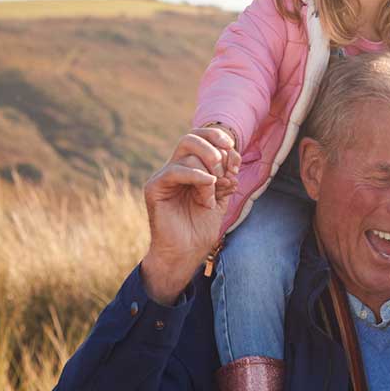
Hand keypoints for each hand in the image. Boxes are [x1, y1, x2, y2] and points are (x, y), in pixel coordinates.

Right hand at [139, 132, 237, 302]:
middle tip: (225, 168)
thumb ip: (226, 176)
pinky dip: (196, 175)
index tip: (234, 154)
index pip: (200, 138)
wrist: (186, 252)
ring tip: (213, 196)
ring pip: (187, 153)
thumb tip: (233, 155)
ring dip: (209, 172)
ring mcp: (164, 177)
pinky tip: (209, 185)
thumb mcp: (220, 198)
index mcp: (190, 168)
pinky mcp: (154, 187)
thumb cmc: (200, 228)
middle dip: (213, 147)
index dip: (218, 139)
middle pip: (191, 138)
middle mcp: (175, 169)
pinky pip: (175, 170)